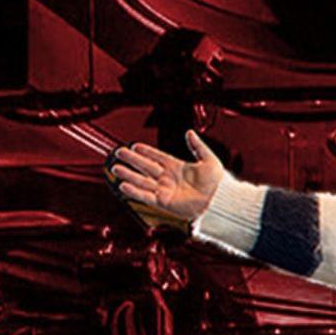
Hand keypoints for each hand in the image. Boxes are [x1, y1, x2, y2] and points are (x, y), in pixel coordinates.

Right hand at [110, 130, 224, 220]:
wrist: (220, 201)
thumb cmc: (218, 183)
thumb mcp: (209, 160)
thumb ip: (197, 146)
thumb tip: (190, 132)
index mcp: (178, 167)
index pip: (157, 156)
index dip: (146, 151)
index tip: (134, 146)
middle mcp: (169, 178)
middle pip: (146, 167)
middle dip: (132, 160)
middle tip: (118, 152)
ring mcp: (165, 190)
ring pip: (142, 181)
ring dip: (128, 174)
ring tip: (115, 168)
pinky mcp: (164, 202)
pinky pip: (145, 196)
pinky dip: (134, 191)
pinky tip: (123, 185)